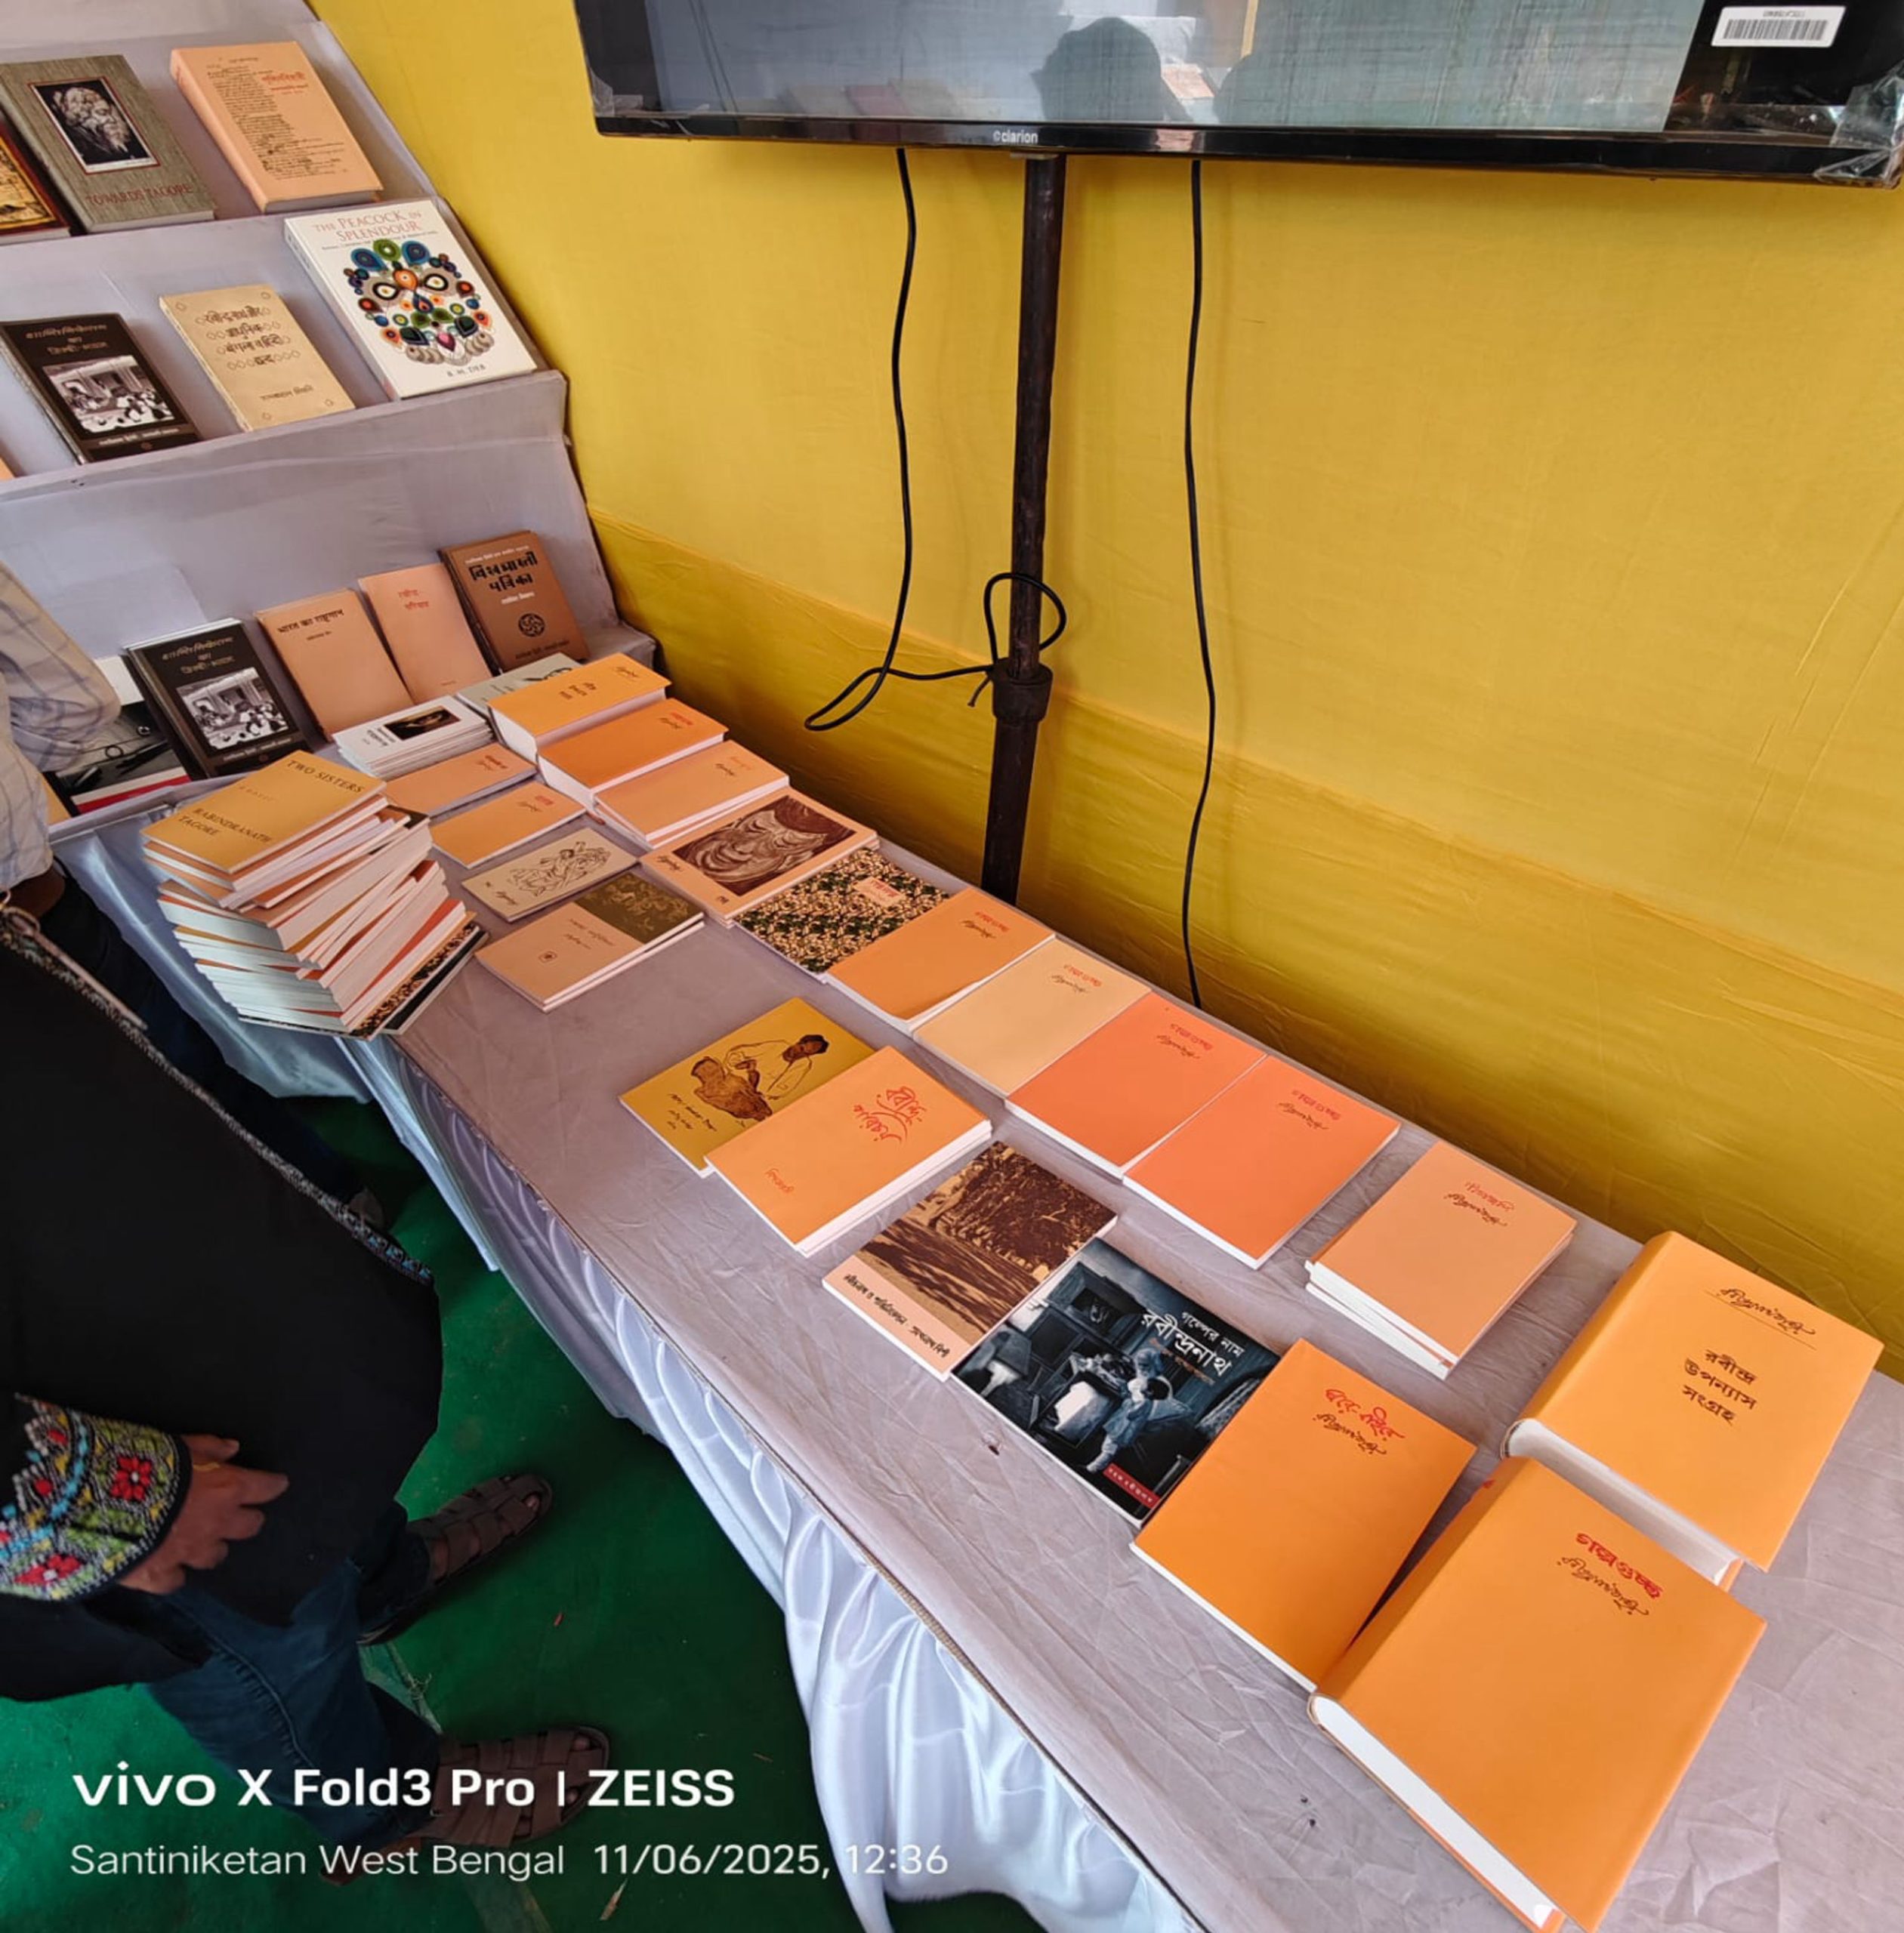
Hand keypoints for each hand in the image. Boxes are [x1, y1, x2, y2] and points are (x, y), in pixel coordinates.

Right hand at [120, 1436, 288, 1594]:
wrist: (99, 1505)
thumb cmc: (144, 1465)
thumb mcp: (179, 1444)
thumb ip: (209, 1447)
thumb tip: (233, 1449)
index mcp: (226, 1488)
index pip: (264, 1487)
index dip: (272, 1485)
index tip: (277, 1484)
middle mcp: (215, 1524)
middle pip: (248, 1526)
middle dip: (246, 1519)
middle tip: (238, 1513)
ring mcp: (189, 1553)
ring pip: (216, 1556)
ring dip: (212, 1546)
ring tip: (203, 1540)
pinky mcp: (160, 1576)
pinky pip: (176, 1579)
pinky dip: (174, 1572)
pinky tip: (169, 1566)